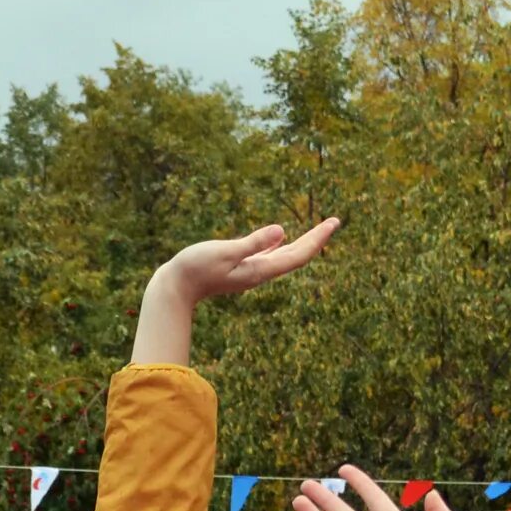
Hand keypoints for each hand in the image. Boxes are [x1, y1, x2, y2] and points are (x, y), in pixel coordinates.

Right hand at [151, 218, 338, 303]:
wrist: (175, 288)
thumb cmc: (195, 268)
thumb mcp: (225, 251)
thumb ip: (253, 242)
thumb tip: (282, 231)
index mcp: (260, 269)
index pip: (298, 254)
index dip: (318, 238)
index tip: (334, 223)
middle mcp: (260, 272)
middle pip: (296, 255)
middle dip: (316, 239)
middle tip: (335, 222)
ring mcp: (250, 271)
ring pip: (284, 256)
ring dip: (302, 242)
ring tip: (317, 231)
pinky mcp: (239, 267)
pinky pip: (268, 256)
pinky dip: (281, 246)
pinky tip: (282, 240)